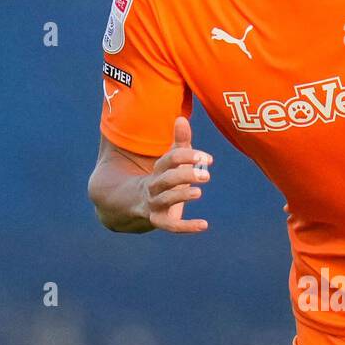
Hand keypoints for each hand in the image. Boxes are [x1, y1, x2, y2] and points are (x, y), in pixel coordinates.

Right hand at [144, 117, 211, 233]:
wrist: (136, 203)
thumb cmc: (162, 177)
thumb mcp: (170, 161)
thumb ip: (179, 142)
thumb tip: (182, 118)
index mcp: (159, 169)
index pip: (170, 160)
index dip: (187, 157)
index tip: (208, 159)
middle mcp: (154, 186)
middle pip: (167, 179)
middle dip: (185, 175)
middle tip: (206, 175)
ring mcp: (155, 204)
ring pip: (166, 200)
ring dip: (182, 196)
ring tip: (199, 192)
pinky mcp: (159, 220)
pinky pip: (171, 226)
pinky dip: (187, 227)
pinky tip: (204, 225)